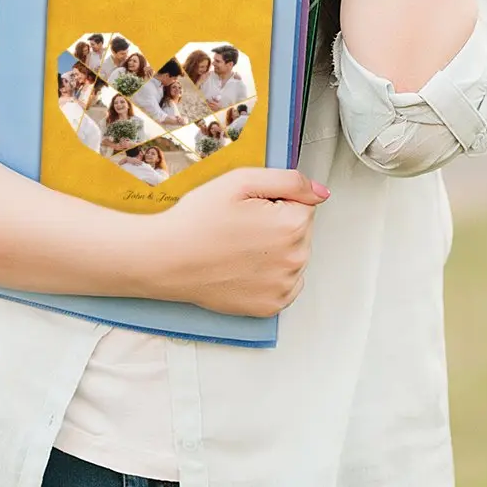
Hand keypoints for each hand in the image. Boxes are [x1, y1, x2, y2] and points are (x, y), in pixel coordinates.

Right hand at [154, 168, 329, 316]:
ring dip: (274, 250)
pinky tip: (243, 267)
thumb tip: (321, 193)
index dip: (274, 201)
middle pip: (300, 231)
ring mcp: (284, 286)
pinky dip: (269, 275)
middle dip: (277, 225)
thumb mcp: (241, 181)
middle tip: (239, 226)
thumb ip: (289, 181)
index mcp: (292, 225)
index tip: (248, 208)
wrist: (166, 259)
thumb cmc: (197, 220)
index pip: (303, 205)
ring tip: (237, 247)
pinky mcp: (271, 306)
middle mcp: (295, 259)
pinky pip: (284, 283)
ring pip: (292, 257)